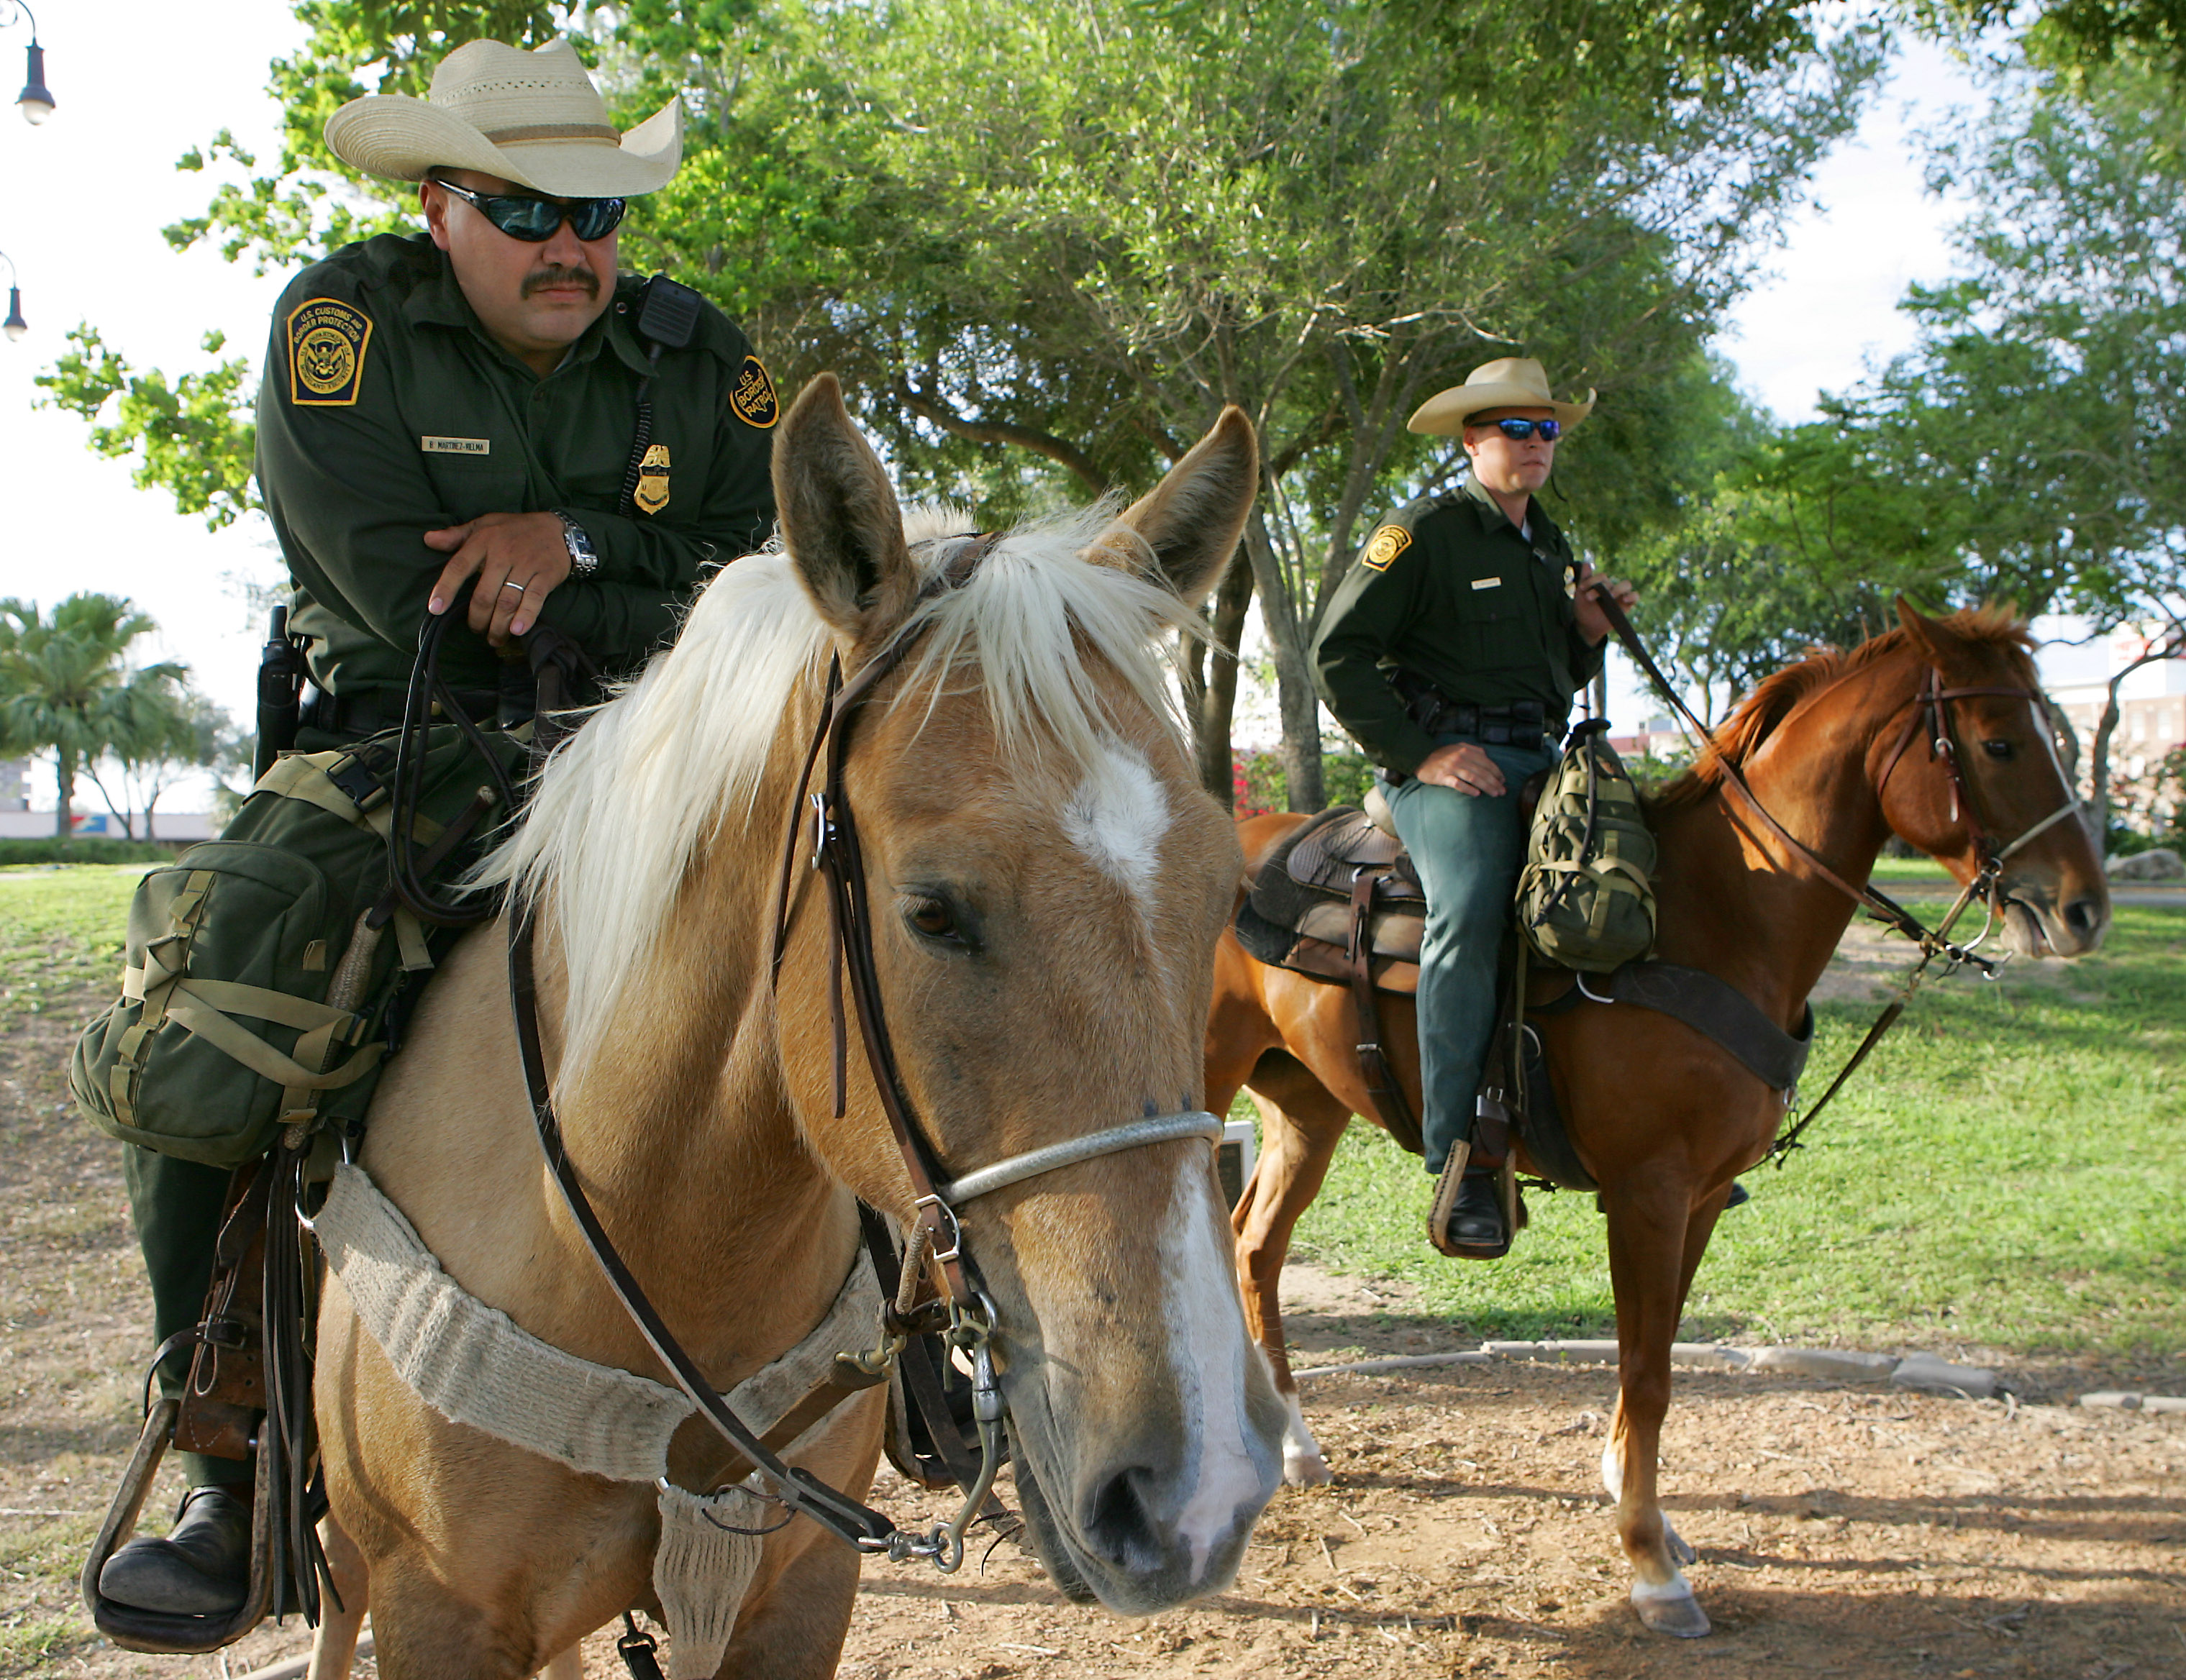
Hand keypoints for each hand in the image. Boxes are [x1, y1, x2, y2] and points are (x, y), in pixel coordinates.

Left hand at [423, 511, 572, 644]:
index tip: (435, 608)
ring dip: (498, 625)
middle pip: (484, 594)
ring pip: (507, 601)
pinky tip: (517, 630)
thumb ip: (456, 535)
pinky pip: (534, 599)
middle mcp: (503, 553)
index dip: (446, 588)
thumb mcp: (485, 524)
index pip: (459, 566)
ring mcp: (526, 565)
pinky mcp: (545, 575)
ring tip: (494, 638)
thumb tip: (428, 539)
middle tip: (476, 629)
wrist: (557, 528)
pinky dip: (526, 616)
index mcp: (483, 541)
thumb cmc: (515, 529)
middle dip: (477, 618)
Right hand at [1416, 741, 1505, 797]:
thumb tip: (1486, 755)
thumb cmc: (1441, 755)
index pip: (1486, 762)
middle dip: (1494, 782)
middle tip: (1502, 791)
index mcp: (1466, 750)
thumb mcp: (1458, 747)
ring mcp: (1452, 768)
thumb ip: (1473, 750)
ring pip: (1474, 778)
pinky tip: (1476, 794)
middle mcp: (1460, 758)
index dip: (1497, 772)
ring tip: (1494, 794)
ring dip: (1486, 786)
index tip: (1503, 781)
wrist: (1420, 758)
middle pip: (1482, 771)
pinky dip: (1468, 789)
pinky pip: (1458, 784)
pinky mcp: (1443, 777)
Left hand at [1573, 562, 1637, 644]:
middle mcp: (1611, 588)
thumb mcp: (1580, 594)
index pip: (1601, 577)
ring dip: (1618, 589)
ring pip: (1626, 585)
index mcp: (1601, 584)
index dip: (1592, 580)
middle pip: (1611, 581)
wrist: (1586, 626)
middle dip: (1600, 588)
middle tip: (1589, 598)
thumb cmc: (1584, 609)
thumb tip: (1586, 563)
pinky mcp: (1626, 605)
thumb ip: (1584, 579)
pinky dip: (1633, 595)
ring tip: (1611, 596)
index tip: (1582, 588)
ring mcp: (1619, 596)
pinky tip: (1626, 599)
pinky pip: (1635, 596)